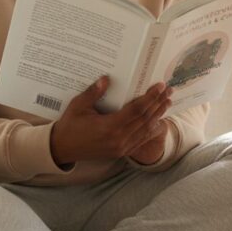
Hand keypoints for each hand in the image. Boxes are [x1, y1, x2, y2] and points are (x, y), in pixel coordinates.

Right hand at [50, 78, 171, 166]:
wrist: (62, 149)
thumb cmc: (70, 126)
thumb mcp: (78, 106)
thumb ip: (94, 92)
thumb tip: (107, 78)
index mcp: (110, 127)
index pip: (136, 110)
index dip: (150, 97)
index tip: (160, 86)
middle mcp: (119, 139)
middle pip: (145, 119)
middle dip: (158, 103)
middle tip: (169, 90)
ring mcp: (121, 147)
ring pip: (145, 130)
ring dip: (158, 115)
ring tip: (168, 102)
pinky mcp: (121, 152)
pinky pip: (141, 140)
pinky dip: (151, 130)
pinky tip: (158, 121)